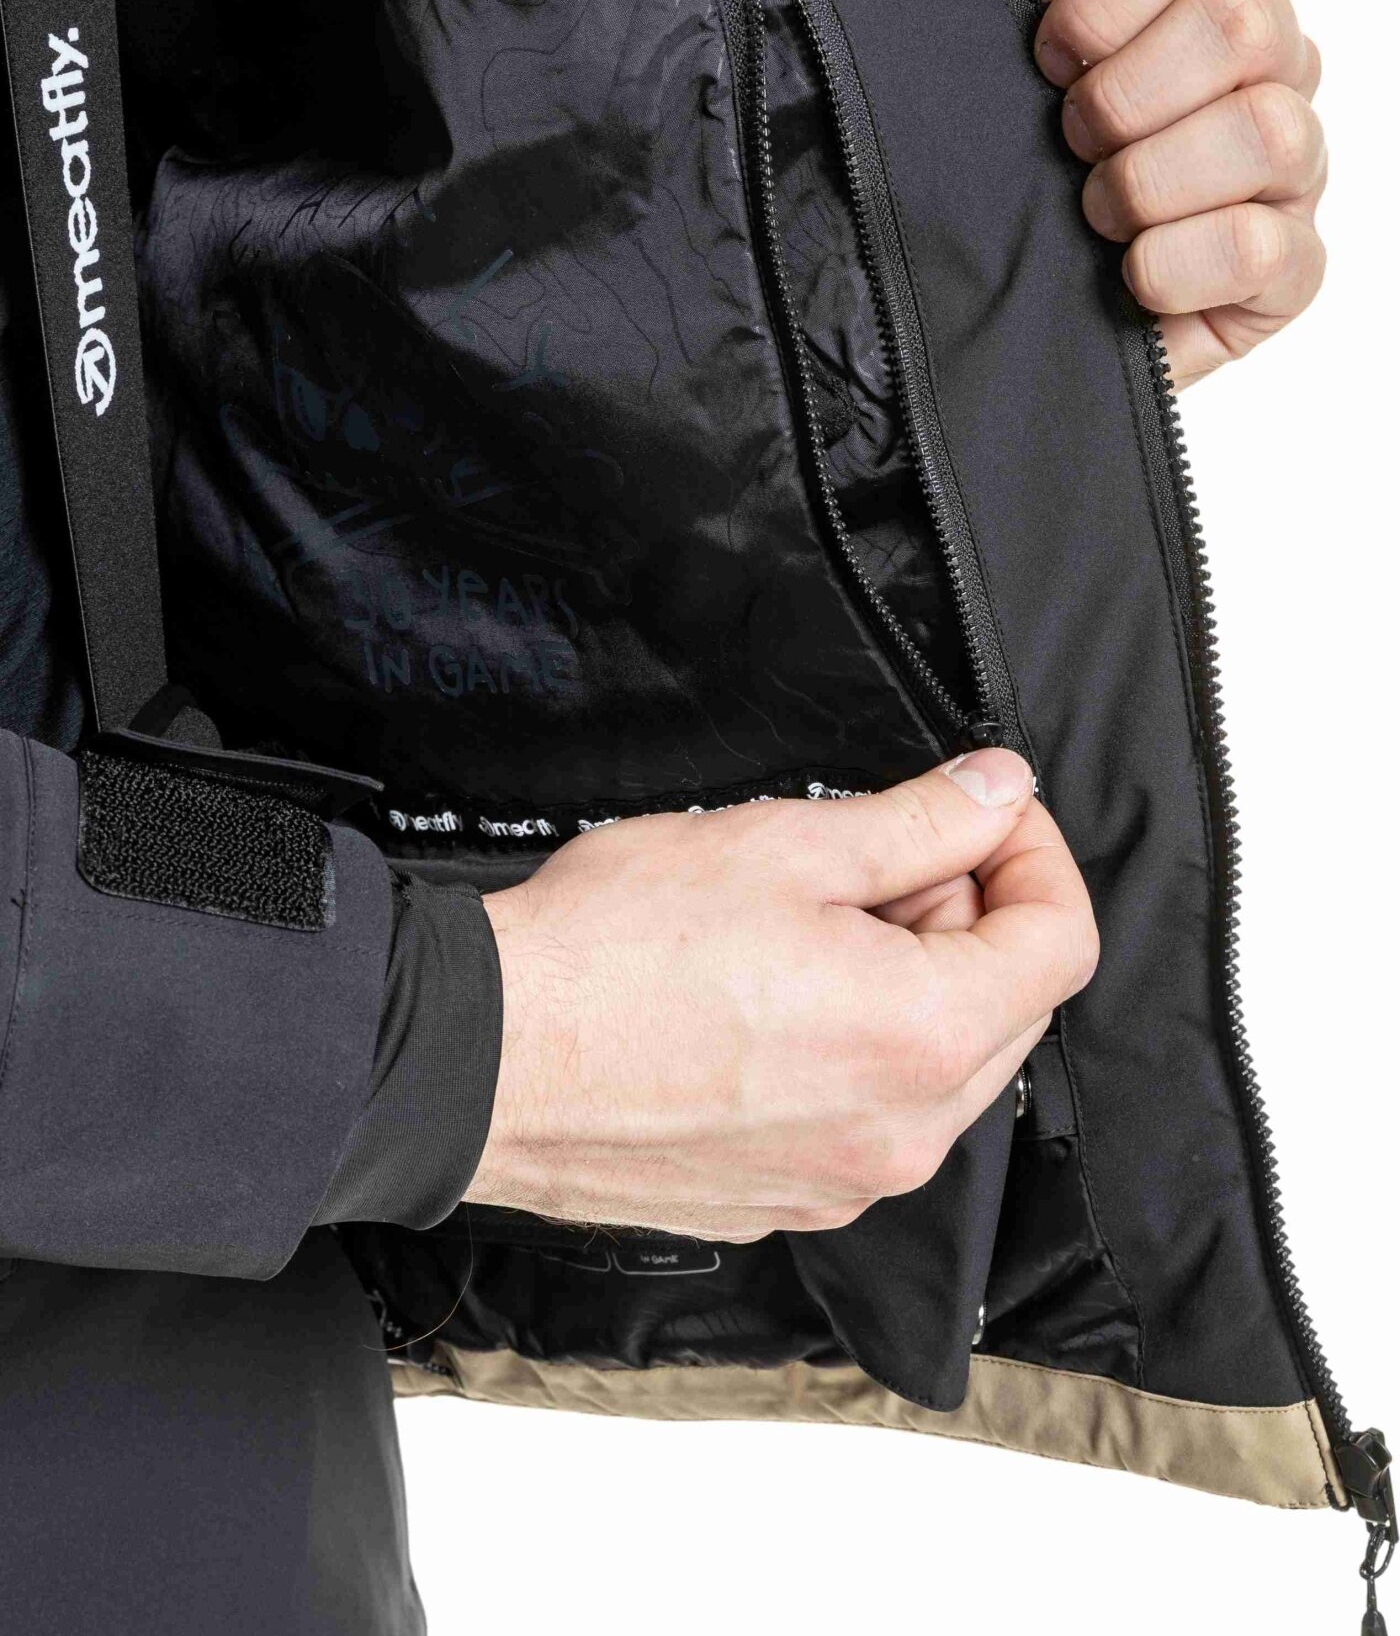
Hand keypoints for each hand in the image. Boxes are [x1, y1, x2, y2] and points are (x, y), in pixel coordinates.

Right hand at [467, 749, 1096, 1240]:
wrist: (485, 1060)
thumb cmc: (616, 951)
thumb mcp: (785, 845)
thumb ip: (923, 821)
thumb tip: (1000, 794)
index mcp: (925, 1039)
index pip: (1063, 941)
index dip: (1035, 853)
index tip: (984, 813)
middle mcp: (904, 1136)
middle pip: (1010, 1007)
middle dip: (968, 914)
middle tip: (874, 857)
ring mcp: (844, 1184)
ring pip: (939, 1065)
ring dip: (910, 981)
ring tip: (806, 924)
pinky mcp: (785, 1202)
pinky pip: (869, 1116)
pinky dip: (855, 1047)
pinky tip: (770, 997)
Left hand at [967, 0, 1325, 386]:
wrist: (976, 275)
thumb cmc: (994, 119)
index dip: (1096, 4)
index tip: (1044, 58)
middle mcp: (1263, 63)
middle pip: (1241, 23)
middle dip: (1122, 94)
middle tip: (1069, 138)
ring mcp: (1286, 166)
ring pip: (1269, 131)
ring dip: (1150, 179)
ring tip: (1095, 210)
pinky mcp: (1283, 271)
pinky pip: (1267, 250)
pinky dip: (1177, 262)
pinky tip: (1130, 271)